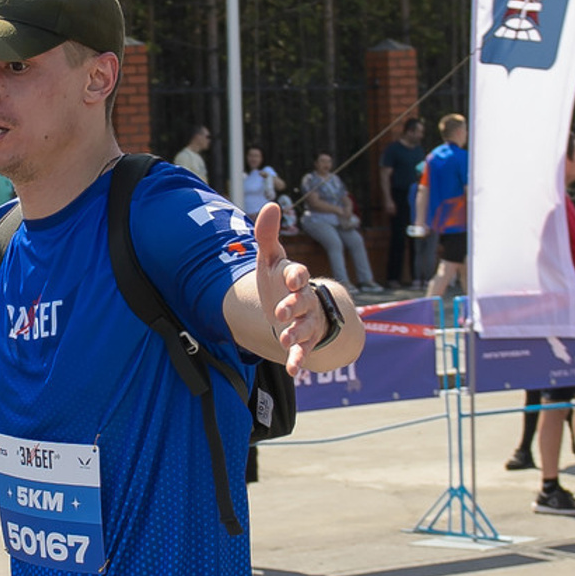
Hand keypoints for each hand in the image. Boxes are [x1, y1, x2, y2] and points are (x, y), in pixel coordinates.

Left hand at [253, 205, 327, 374]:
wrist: (296, 306)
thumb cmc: (281, 281)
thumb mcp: (271, 260)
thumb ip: (268, 236)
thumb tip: (271, 205)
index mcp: (295, 277)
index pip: (298, 274)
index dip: (296, 275)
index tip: (291, 276)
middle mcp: (304, 298)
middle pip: (302, 301)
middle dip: (292, 306)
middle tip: (280, 312)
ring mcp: (307, 320)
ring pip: (305, 326)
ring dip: (295, 333)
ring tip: (284, 339)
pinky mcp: (305, 340)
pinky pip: (304, 350)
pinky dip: (299, 359)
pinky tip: (294, 370)